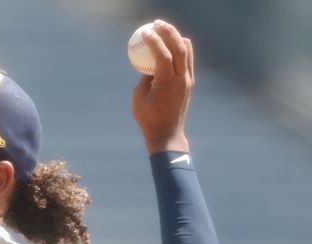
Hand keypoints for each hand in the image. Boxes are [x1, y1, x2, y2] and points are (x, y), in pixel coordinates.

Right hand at [132, 20, 194, 153]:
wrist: (167, 134)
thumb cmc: (148, 117)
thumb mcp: (140, 96)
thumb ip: (146, 76)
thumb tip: (148, 60)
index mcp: (167, 83)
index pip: (164, 55)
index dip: (154, 41)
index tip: (145, 32)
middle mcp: (182, 79)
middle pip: (180, 48)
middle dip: (169, 32)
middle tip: (156, 24)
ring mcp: (188, 80)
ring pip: (187, 51)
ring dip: (176, 37)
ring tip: (164, 30)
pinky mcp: (189, 82)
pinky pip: (187, 59)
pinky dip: (180, 48)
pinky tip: (170, 44)